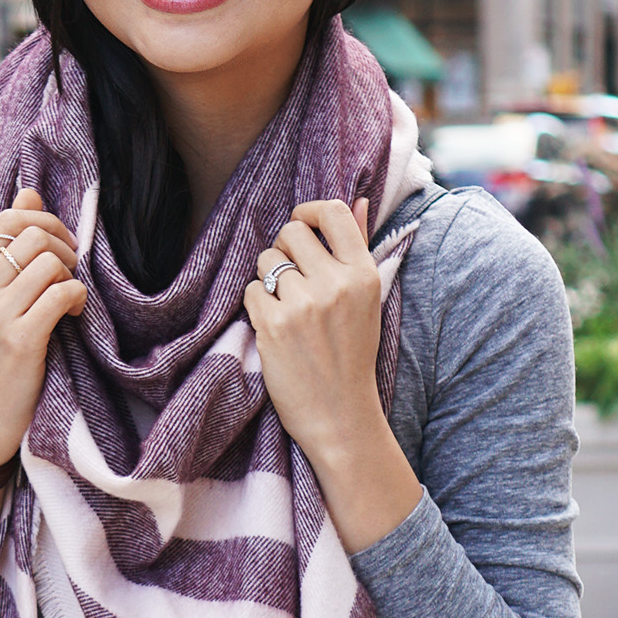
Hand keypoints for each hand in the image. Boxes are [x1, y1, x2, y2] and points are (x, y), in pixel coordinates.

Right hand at [0, 188, 86, 468]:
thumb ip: (8, 246)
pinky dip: (78, 299)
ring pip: (50, 260)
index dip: (42, 224)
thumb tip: (30, 193)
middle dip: (63, 246)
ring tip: (69, 298)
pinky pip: (63, 292)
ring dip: (71, 275)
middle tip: (71, 273)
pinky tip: (73, 316)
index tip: (58, 249)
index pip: (5, 220)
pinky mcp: (18, 339)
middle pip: (32, 234)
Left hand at [242, 198, 422, 554]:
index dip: (308, 212)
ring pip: (265, 262)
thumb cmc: (353, 355)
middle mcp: (335, 284)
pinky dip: (256, 307)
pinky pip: (250, 291)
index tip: (302, 228)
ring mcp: (303, 304)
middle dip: (282, 250)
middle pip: (289, 232)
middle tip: (289, 278)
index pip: (332, 212)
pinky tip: (274, 328)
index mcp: (364, 273)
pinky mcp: (274, 325)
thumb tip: (357, 200)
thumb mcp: (368, 300)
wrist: (341, 416)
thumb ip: (360, 247)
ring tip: (285, 309)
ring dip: (267, 281)